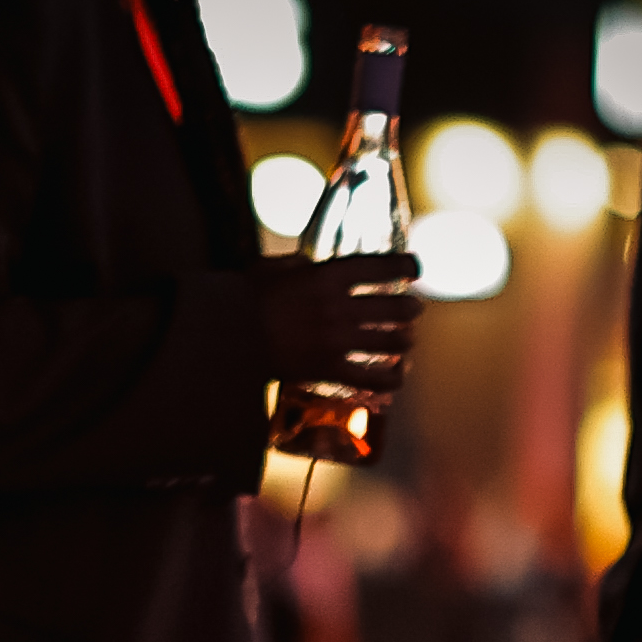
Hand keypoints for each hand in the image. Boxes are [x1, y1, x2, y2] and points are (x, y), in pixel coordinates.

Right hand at [255, 252, 418, 391]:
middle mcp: (338, 307)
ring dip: (405, 340)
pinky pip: (374, 378)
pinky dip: (393, 377)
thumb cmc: (242, 300)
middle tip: (414, 310)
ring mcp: (336, 340)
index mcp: (326, 277)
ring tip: (407, 340)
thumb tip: (308, 263)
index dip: (405, 267)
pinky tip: (399, 374)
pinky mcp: (329, 369)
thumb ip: (296, 263)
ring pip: (392, 342)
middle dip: (411, 309)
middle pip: (395, 308)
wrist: (226, 339)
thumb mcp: (270, 268)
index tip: (416, 269)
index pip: (380, 268)